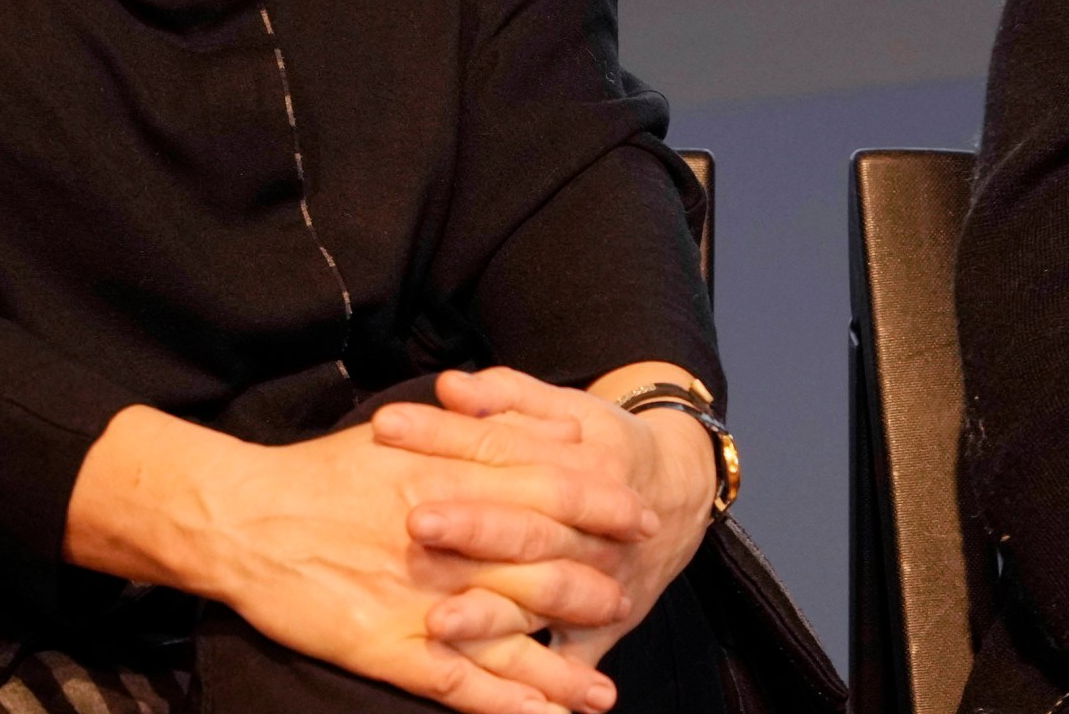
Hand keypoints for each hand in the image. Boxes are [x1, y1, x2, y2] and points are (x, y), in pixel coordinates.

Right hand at [66, 406, 649, 713]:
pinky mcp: (391, 647)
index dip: (603, 506)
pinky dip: (505, 707)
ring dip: (562, 669)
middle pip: (547, 566)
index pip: (554, 488)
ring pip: (514, 636)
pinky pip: (461, 684)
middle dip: (595, 587)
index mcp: (457, 480)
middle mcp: (453, 540)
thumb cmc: (322, 473)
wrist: (243, 517)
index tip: (638, 516)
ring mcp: (425, 599)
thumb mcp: (406, 437)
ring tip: (602, 695)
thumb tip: (538, 433)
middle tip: (627, 598)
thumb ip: (474, 437)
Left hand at [374, 366, 720, 667]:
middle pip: (523, 526)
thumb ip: (506, 396)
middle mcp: (587, 524)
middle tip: (415, 523)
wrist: (681, 493)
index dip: (442, 435)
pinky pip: (572, 659)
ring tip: (439, 623)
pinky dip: (548, 685)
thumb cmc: (606, 446)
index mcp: (575, 460)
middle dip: (471, 527)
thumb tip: (451, 387)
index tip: (387, 428)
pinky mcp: (603, 626)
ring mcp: (597, 579)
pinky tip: (513, 701)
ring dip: (492, 615)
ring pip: (542, 598)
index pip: (497, 443)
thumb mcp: (565, 410)